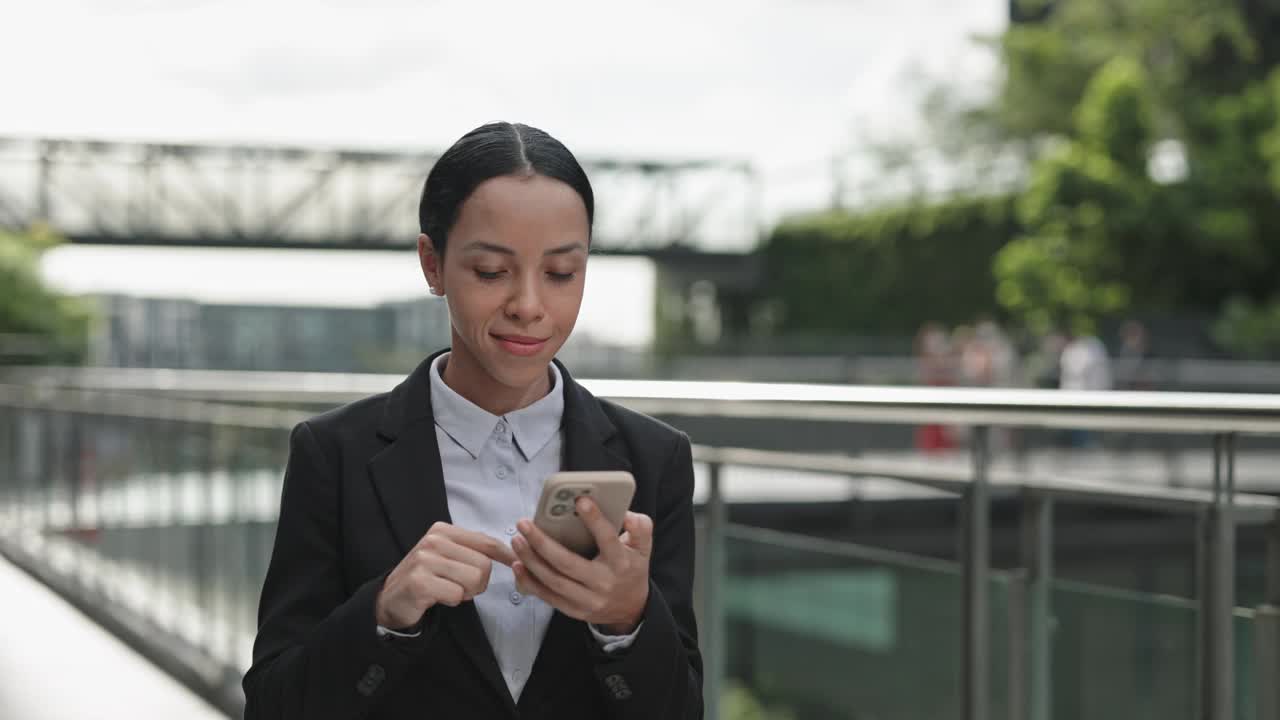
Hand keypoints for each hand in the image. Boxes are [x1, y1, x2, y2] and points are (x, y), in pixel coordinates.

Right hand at [375, 521, 516, 629]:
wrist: (392, 598)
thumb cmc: (427, 577)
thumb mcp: (448, 556)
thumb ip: (473, 551)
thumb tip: (513, 553)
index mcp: (443, 531)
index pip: (485, 542)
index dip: (505, 555)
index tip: (516, 563)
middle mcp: (433, 541)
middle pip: (483, 565)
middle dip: (479, 582)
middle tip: (461, 587)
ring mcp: (425, 560)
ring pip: (473, 579)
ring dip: (466, 592)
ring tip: (449, 590)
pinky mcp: (420, 582)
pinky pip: (456, 594)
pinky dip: (452, 601)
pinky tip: (437, 597)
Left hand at [511, 497, 651, 634]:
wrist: (632, 610)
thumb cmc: (632, 570)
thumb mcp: (643, 548)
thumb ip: (640, 528)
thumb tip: (626, 514)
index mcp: (621, 563)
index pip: (607, 539)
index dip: (594, 520)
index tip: (580, 501)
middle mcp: (603, 583)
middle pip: (568, 563)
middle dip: (542, 543)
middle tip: (524, 524)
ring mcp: (587, 600)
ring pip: (553, 581)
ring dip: (531, 560)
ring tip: (517, 540)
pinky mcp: (574, 610)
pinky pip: (548, 596)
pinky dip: (530, 581)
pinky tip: (518, 565)